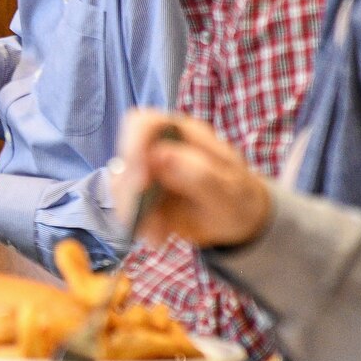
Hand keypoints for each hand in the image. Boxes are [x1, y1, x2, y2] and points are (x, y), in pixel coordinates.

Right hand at [115, 109, 272, 248]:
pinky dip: (138, 224)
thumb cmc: (240, 198)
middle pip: (125, 157)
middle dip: (131, 191)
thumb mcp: (230, 191)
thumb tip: (160, 155)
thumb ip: (199, 174)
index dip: (133, 146)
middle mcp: (160, 147)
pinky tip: (159, 236)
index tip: (141, 181)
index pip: (144, 124)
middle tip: (148, 219)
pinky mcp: (141, 193)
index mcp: (184, 135)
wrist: (240, 220)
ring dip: (133, 212)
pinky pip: (125, 205)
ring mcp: (148, 170)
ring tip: (159, 234)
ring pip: (120, 184)